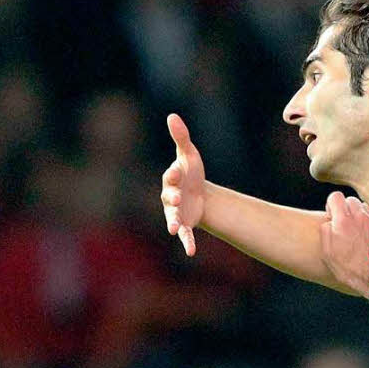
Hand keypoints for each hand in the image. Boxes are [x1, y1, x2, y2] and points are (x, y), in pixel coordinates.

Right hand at [161, 113, 204, 255]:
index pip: (170, 176)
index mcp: (171, 179)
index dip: (173, 174)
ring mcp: (175, 213)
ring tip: (174, 229)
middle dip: (171, 199)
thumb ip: (181, 137)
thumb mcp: (189, 154)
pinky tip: (191, 252)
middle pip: (168, 199)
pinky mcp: (184, 225)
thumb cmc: (191, 172)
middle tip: (175, 199)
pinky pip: (184, 235)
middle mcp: (169, 198)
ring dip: (173, 223)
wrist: (200, 194)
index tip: (177, 170)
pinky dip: (187, 243)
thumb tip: (172, 115)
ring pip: (172, 218)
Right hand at [320, 192, 368, 296]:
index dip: (331, 205)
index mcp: (343, 220)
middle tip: (343, 223)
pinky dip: (368, 222)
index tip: (331, 216)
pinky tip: (366, 236)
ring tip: (356, 229)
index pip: (335, 196)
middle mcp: (359, 216)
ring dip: (358, 214)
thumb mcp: (328, 253)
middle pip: (351, 200)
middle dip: (345, 208)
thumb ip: (325, 232)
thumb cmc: (351, 268)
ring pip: (363, 207)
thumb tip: (328, 222)